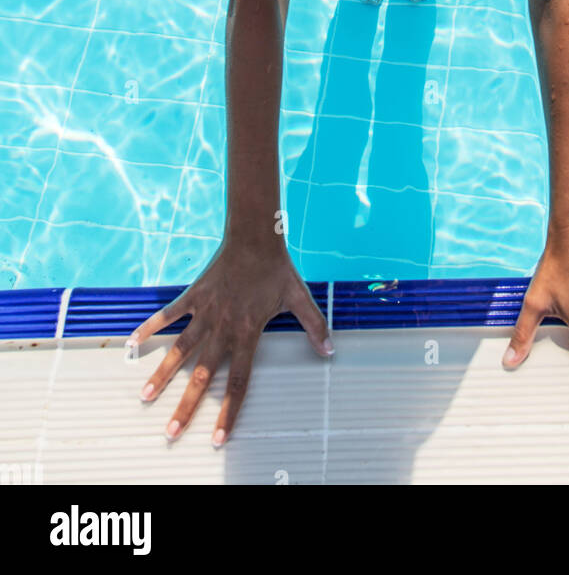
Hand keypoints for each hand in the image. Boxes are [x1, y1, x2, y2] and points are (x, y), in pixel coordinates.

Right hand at [130, 237, 332, 445]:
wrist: (255, 237)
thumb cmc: (277, 269)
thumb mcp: (299, 298)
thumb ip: (314, 326)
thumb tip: (330, 350)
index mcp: (247, 333)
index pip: (238, 382)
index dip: (228, 411)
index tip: (217, 437)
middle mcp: (222, 328)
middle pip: (203, 375)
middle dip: (187, 406)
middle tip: (171, 431)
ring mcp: (205, 312)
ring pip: (180, 350)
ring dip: (162, 374)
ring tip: (145, 397)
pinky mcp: (193, 295)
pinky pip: (168, 315)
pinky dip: (150, 327)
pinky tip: (132, 342)